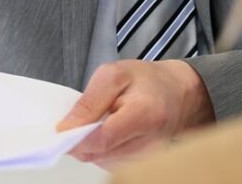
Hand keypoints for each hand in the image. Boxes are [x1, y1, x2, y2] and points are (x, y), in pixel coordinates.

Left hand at [56, 59, 214, 165]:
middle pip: (100, 155)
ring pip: (103, 162)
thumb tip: (65, 129)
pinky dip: (103, 150)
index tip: (63, 130)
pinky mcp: (144, 165)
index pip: (102, 139)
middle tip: (83, 120)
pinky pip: (111, 164)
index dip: (77, 137)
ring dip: (92, 146)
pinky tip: (108, 132)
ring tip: (101, 122)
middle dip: (82, 140)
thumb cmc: (148, 81)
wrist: (178, 93)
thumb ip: (88, 102)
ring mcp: (149, 158)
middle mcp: (150, 142)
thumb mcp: (113, 75)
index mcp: (144, 113)